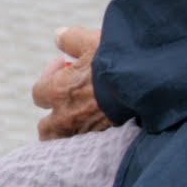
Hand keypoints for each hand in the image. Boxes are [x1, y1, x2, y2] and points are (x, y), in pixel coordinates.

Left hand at [32, 25, 110, 140]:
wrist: (148, 85)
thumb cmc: (118, 61)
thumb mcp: (93, 41)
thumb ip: (71, 38)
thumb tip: (58, 36)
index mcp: (59, 91)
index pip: (38, 93)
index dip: (50, 78)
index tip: (66, 68)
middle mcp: (66, 117)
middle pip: (45, 128)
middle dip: (54, 116)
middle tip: (70, 101)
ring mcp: (85, 133)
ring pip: (64, 143)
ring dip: (67, 133)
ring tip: (82, 121)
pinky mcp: (105, 143)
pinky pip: (86, 149)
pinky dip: (88, 142)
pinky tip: (100, 129)